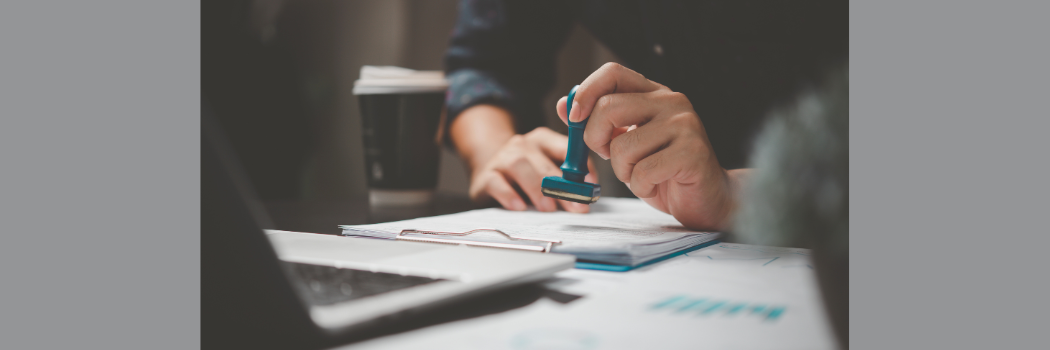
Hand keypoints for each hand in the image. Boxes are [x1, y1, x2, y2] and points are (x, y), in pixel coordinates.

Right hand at [450, 104, 596, 212]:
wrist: (488, 171)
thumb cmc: (527, 175)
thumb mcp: (548, 171)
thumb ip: (568, 178)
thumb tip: (588, 193)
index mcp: (543, 140)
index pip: (566, 148)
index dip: (581, 168)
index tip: (591, 187)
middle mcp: (522, 145)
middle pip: (544, 162)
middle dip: (562, 186)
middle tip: (574, 206)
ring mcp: (502, 158)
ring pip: (520, 166)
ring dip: (537, 188)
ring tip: (549, 209)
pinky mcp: (486, 176)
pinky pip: (496, 182)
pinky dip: (508, 194)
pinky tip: (519, 207)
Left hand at [557, 63, 742, 229]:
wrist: (707, 199)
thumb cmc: (664, 171)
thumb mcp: (625, 143)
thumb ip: (599, 123)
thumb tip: (564, 105)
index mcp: (654, 93)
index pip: (613, 73)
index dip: (586, 92)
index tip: (574, 117)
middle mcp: (672, 102)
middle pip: (609, 107)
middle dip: (596, 140)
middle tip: (610, 156)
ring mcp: (685, 125)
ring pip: (623, 146)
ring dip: (623, 171)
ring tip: (642, 174)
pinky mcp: (692, 153)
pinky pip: (643, 171)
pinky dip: (641, 186)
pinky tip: (656, 185)